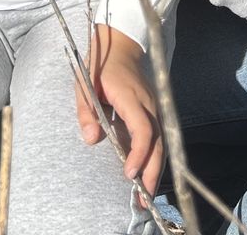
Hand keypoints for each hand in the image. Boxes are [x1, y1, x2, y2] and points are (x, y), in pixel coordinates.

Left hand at [73, 26, 163, 197]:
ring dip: (155, 170)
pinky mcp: (154, 113)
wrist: (121, 45)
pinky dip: (154, 159)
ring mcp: (155, 109)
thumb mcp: (84, 83)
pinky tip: (146, 176)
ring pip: (162, 144)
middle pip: (158, 143)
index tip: (129, 174)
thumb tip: (92, 139)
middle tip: (143, 200)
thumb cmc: (100, 65)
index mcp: (132, 97)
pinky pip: (158, 139)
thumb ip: (86, 111)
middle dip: (151, 172)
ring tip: (146, 196)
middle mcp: (149, 105)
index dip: (138, 153)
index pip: (142, 130)